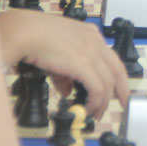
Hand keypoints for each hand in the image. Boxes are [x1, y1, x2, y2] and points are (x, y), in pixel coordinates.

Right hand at [0, 10, 129, 117]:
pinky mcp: (83, 64)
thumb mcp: (55, 54)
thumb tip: (67, 91)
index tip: (119, 89)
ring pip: (108, 83)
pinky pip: (97, 88)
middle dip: (122, 90)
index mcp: (91, 34)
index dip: (117, 76)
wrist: (24, 31)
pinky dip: (95, 101)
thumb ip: (64, 74)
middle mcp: (95, 41)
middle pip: (117, 70)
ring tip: (96, 113)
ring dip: (103, 102)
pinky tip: (88, 108)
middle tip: (122, 104)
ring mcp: (91, 52)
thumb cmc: (34, 36)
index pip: (111, 58)